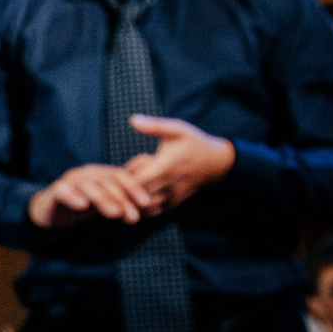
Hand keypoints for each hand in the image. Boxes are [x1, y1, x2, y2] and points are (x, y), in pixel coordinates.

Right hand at [26, 162, 157, 226]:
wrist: (52, 211)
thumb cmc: (84, 206)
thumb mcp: (107, 202)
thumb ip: (126, 201)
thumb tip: (155, 204)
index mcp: (101, 174)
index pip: (121, 176)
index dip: (134, 188)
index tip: (147, 203)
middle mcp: (87, 174)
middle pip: (106, 181)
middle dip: (122, 198)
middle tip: (133, 217)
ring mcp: (70, 181)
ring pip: (87, 185)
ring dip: (102, 199)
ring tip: (114, 214)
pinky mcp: (55, 192)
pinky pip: (63, 191)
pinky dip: (72, 197)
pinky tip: (82, 206)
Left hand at [120, 115, 234, 212]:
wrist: (216, 163)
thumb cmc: (194, 143)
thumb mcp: (177, 129)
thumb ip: (154, 125)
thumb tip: (133, 119)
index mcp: (165, 166)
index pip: (137, 181)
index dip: (124, 178)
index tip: (118, 170)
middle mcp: (168, 185)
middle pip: (136, 196)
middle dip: (123, 190)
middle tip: (116, 182)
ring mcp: (171, 197)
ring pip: (143, 208)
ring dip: (130, 200)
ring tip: (124, 190)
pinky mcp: (174, 204)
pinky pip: (153, 212)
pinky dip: (139, 208)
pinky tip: (133, 197)